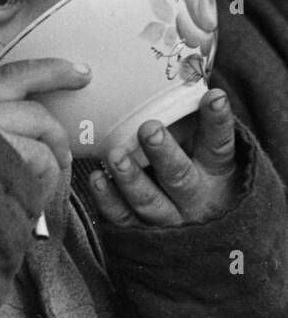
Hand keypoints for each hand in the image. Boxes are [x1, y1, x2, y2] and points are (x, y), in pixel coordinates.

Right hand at [0, 40, 91, 208]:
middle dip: (55, 70)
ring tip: (57, 163)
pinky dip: (48, 174)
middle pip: (18, 74)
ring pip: (39, 118)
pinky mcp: (7, 152)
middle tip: (81, 73)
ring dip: (55, 143)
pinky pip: (43, 156)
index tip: (0, 52)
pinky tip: (39, 189)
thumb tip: (8, 120)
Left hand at [88, 89, 237, 226]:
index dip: (217, 121)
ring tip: (115, 156)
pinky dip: (109, 200)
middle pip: (180, 176)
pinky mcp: (142, 233)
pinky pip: (124, 218)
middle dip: (164, 153)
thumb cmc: (199, 180)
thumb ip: (193, 127)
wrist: (206, 243)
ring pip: (149, 201)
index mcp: (216, 173)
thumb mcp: (205, 156)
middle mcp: (196, 198)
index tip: (213, 95)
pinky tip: (97, 179)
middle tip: (149, 129)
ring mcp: (170, 219)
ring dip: (130, 178)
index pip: (219, 144)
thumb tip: (178, 74)